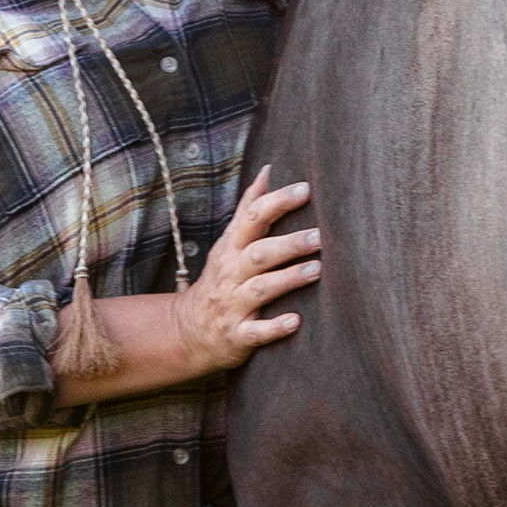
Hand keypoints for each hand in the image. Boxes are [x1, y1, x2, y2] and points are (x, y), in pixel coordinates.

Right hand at [170, 166, 318, 373]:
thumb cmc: (221, 279)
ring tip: (316, 270)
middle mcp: (231, 274)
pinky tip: (295, 322)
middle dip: (288, 244)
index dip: (277, 202)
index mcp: (232, 248)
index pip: (252, 218)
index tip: (305, 189)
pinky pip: (255, 332)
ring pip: (260, 289)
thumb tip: (267, 171)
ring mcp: (233, 305)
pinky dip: (274, 327)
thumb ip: (249, 209)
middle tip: (319, 235)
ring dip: (287, 279)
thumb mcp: (229, 242)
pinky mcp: (237, 335)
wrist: (187, 331)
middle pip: (259, 253)